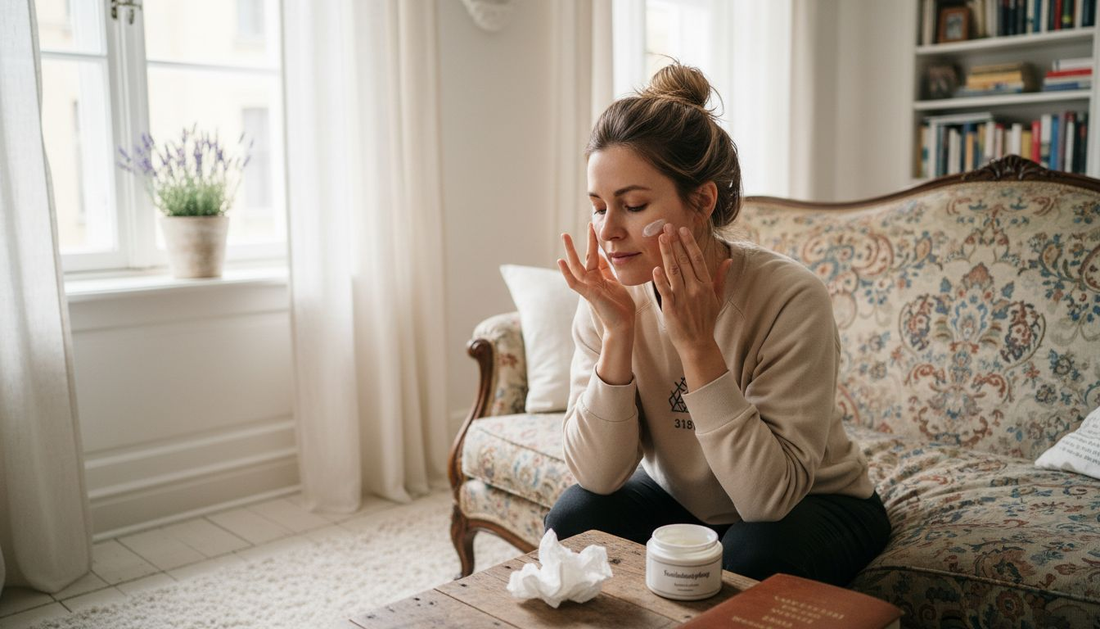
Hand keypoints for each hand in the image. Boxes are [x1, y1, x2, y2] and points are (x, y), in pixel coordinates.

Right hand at [557, 222, 635, 331]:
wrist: (623, 325)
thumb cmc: (621, 307)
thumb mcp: (616, 283)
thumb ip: (609, 271)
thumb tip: (605, 257)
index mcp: (599, 278)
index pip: (595, 256)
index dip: (594, 242)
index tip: (593, 228)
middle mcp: (592, 281)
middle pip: (585, 257)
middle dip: (583, 241)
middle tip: (579, 227)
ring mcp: (589, 287)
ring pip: (576, 266)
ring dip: (570, 250)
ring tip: (564, 236)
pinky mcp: (588, 294)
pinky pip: (575, 282)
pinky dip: (567, 272)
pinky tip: (560, 261)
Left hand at [652, 224, 731, 358]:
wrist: (698, 343)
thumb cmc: (706, 320)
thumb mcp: (718, 298)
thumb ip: (721, 278)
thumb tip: (728, 260)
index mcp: (706, 285)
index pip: (697, 258)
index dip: (689, 243)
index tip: (682, 229)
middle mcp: (695, 288)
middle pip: (684, 260)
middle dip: (675, 242)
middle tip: (667, 226)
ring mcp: (683, 298)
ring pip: (674, 271)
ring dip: (667, 253)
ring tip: (661, 238)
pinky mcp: (672, 308)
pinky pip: (665, 290)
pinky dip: (660, 279)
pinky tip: (655, 268)